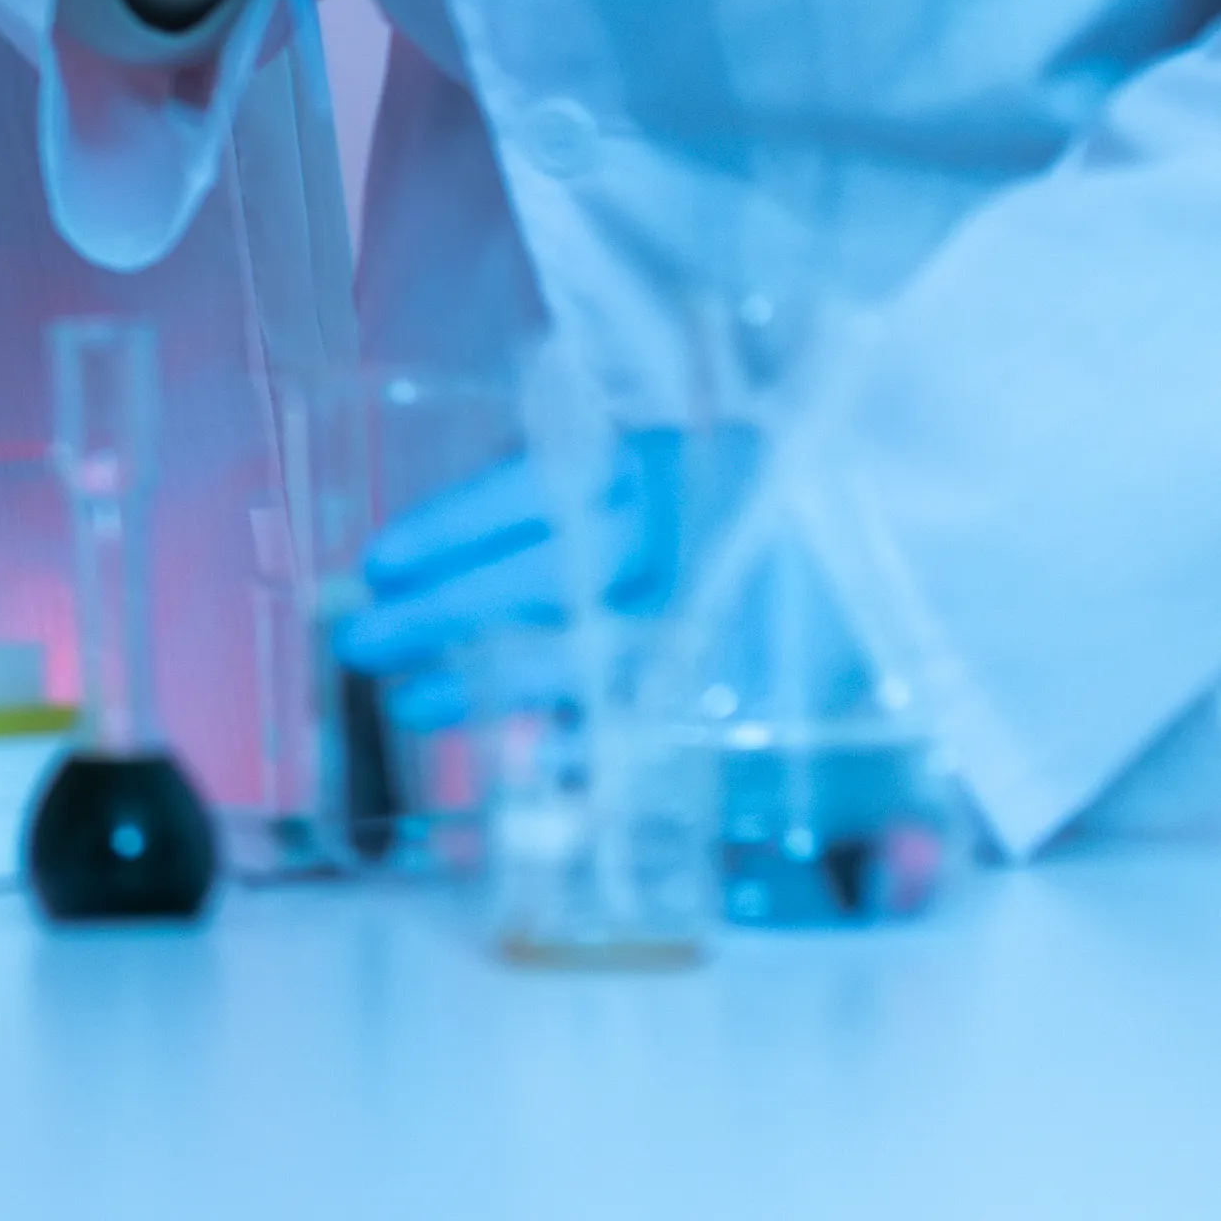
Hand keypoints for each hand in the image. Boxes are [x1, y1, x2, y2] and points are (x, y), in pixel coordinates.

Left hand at [335, 430, 737, 728]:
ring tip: (410, 702)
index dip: (452, 527)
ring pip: (588, 652)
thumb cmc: (729, 514)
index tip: (378, 562)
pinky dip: (584, 742)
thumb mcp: (650, 483)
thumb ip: (561, 506)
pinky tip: (519, 754)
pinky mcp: (747, 681)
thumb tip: (432, 556)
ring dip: (490, 681)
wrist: (859, 557)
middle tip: (362, 641)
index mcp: (657, 466)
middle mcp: (688, 533)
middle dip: (446, 610)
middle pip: (548, 573)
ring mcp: (721, 612)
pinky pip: (650, 717)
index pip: (536, 490)